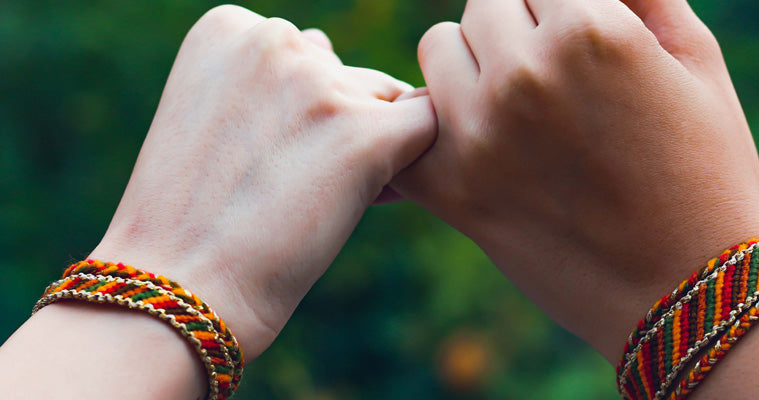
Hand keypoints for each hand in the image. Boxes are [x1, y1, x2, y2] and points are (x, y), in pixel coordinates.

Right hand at [88, 5, 435, 359]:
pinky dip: (409, 163)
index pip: (311, 53)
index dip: (310, 110)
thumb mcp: (214, 118)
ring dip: (373, 147)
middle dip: (344, 126)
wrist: (179, 286)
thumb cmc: (191, 218)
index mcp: (229, 27)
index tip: (272, 158)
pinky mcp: (364, 133)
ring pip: (387, 102)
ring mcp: (321, 83)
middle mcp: (274, 38)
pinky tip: (371, 197)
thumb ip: (275, 86)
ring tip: (320, 202)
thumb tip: (356, 82)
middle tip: (298, 188)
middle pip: (350, 76)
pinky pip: (426, 126)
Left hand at [393, 0, 758, 359]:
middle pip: (484, 4)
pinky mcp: (449, 187)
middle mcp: (523, 74)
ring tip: (516, 106)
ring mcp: (477, 133)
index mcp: (588, 31)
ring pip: (439, 49)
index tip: (573, 39)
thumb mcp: (698, 61)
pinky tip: (472, 142)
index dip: (559, 6)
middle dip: (516, 27)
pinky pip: (407, 123)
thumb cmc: (705, 170)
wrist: (684, 288)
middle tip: (551, 74)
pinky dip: (432, 125)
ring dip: (472, 64)